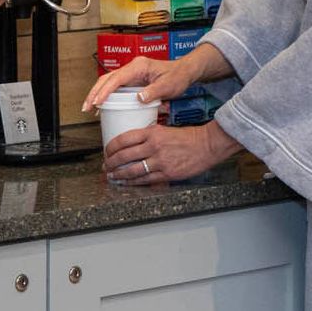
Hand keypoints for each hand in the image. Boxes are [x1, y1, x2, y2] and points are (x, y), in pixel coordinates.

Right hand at [81, 44, 234, 111]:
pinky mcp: (131, 80)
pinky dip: (105, 96)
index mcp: (138, 66)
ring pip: (108, 82)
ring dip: (97, 94)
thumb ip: (154, 91)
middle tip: (86, 107)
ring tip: (89, 109)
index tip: (97, 102)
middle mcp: (131, 68)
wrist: (184, 72)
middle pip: (106, 79)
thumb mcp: (168, 85)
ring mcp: (130, 74)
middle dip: (94, 92)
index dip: (104, 91)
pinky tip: (101, 107)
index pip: (116, 78)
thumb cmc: (177, 77)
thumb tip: (138, 98)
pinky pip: (114, 87)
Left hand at [103, 122, 241, 185]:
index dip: (111, 147)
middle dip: (111, 162)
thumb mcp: (164, 130)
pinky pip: (145, 180)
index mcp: (151, 133)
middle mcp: (153, 146)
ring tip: (112, 176)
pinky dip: (132, 182)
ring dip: (118, 174)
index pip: (123, 139)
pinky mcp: (167, 174)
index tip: (106, 151)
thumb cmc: (187, 137)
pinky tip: (125, 182)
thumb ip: (148, 136)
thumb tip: (132, 143)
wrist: (206, 145)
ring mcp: (160, 161)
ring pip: (132, 170)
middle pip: (124, 155)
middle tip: (105, 166)